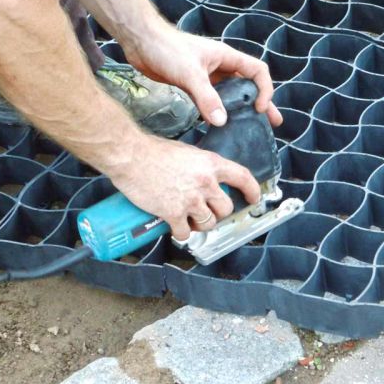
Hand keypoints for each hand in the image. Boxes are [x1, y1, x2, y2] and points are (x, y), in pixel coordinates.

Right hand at [111, 134, 260, 240]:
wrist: (130, 156)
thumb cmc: (152, 150)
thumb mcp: (186, 152)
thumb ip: (199, 166)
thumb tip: (202, 178)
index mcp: (211, 164)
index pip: (242, 177)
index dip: (252, 190)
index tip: (253, 198)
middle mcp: (205, 183)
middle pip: (226, 208)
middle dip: (218, 213)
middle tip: (206, 211)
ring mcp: (191, 200)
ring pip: (208, 223)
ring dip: (200, 224)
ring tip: (188, 219)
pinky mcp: (174, 213)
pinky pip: (185, 233)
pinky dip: (181, 233)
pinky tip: (174, 228)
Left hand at [125, 23, 282, 127]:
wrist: (139, 40)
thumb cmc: (166, 47)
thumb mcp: (190, 73)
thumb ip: (206, 98)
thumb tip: (221, 122)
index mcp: (227, 57)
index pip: (258, 72)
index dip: (264, 90)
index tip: (259, 109)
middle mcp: (221, 66)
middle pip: (249, 86)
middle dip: (262, 104)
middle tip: (272, 124)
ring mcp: (207, 76)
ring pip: (231, 95)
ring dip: (241, 110)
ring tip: (251, 128)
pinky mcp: (193, 85)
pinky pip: (212, 101)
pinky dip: (219, 112)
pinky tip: (220, 126)